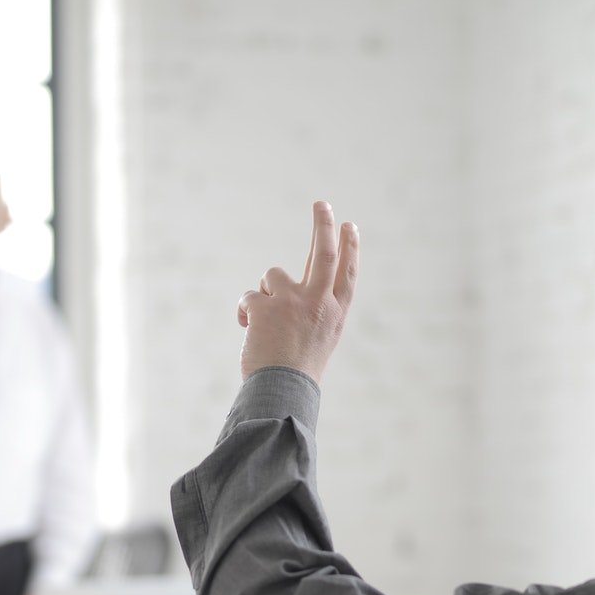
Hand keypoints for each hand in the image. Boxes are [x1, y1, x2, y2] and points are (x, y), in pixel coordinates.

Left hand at [235, 201, 359, 381]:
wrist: (282, 391)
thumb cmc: (298, 370)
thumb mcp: (319, 338)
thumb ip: (314, 309)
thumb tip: (287, 283)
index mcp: (336, 313)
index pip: (347, 272)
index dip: (350, 247)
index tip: (350, 225)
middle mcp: (319, 302)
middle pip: (323, 253)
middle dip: (323, 225)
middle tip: (321, 203)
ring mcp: (292, 302)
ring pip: (273, 276)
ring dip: (264, 292)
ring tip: (265, 322)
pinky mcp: (265, 306)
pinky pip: (249, 296)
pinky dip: (244, 311)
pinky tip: (247, 329)